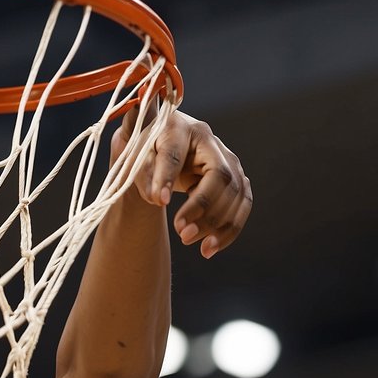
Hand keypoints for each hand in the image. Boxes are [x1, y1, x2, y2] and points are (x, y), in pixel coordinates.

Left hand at [112, 106, 252, 258]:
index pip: (174, 153)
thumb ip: (142, 174)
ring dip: (219, 223)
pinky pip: (242, 205)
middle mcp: (210, 141)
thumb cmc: (146, 151)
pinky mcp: (236, 178)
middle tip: (182, 233)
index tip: (158, 201)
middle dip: (203, 207)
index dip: (166, 177)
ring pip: (236, 193)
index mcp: (178, 128)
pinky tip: (210, 248)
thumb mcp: (135, 157)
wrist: (163, 147)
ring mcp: (228, 160)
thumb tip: (157, 199)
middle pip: (219, 175)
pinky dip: (229, 229)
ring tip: (197, 246)